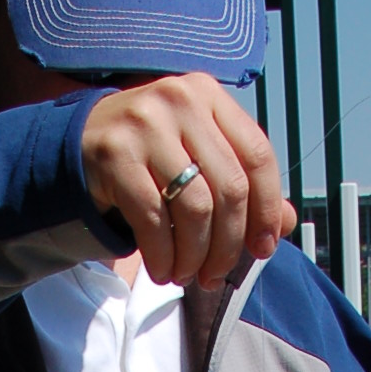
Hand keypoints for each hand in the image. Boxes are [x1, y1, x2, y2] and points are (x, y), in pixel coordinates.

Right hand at [81, 74, 295, 288]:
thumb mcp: (201, 155)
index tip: (264, 248)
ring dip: (195, 256)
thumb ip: (243, 183)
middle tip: (217, 276)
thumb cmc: (154, 153)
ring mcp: (146, 123)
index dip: (267, 210)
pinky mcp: (115, 153)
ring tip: (188, 274)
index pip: (258, 156)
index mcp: (210, 95)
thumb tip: (287, 224)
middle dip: (228, 245)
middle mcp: (180, 100)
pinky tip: (163, 270)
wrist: (83, 140)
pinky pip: (153, 219)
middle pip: (229, 188)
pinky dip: (163, 256)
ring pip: (195, 208)